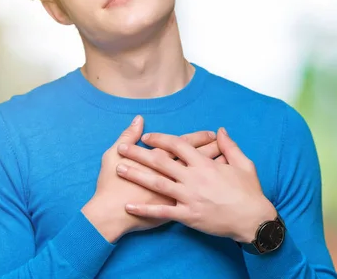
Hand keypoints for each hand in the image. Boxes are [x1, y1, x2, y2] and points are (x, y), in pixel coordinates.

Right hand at [82, 116, 224, 242]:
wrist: (110, 215)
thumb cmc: (110, 186)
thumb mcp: (114, 155)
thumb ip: (127, 135)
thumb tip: (139, 121)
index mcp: (161, 160)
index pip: (186, 145)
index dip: (200, 138)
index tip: (212, 134)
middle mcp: (172, 175)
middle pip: (198, 159)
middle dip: (213, 150)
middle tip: (225, 145)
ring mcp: (177, 193)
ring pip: (202, 178)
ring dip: (214, 169)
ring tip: (226, 162)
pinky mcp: (177, 210)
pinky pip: (198, 199)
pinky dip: (209, 193)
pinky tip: (218, 188)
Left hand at [115, 127, 276, 242]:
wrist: (252, 219)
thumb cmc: (249, 192)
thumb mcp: (244, 164)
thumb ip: (230, 146)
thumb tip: (220, 130)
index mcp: (205, 164)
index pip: (178, 145)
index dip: (160, 139)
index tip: (147, 136)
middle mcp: (193, 178)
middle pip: (161, 162)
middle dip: (139, 153)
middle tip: (122, 147)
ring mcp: (189, 197)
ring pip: (157, 183)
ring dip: (136, 175)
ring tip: (119, 169)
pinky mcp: (188, 215)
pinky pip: (162, 212)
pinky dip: (144, 210)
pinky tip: (129, 207)